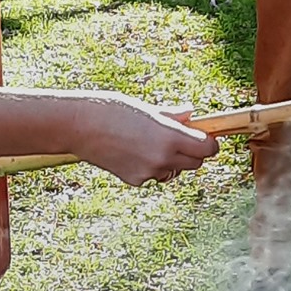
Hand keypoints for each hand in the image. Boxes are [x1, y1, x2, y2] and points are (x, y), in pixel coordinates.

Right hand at [82, 97, 218, 183]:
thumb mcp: (147, 109)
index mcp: (170, 136)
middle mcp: (163, 158)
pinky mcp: (136, 180)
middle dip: (194, 153)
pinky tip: (133, 153)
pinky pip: (154, 175)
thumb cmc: (113, 110)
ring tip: (150, 144)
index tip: (205, 137)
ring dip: (172, 161)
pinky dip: (150, 167)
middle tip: (181, 139)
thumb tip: (191, 114)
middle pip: (196, 163)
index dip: (210, 143)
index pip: (208, 148)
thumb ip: (173, 116)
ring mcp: (150, 172)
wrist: (80, 126)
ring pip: (175, 171)